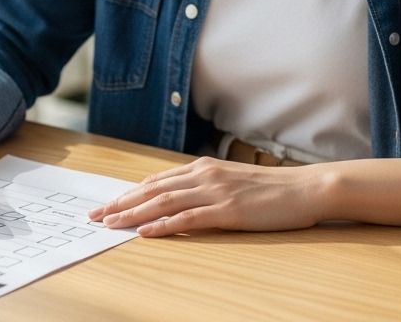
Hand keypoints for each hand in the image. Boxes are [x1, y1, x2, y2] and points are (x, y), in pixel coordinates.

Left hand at [88, 157, 332, 236]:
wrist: (306, 188)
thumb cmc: (271, 189)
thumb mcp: (231, 180)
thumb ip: (204, 185)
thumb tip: (176, 196)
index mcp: (203, 167)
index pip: (155, 180)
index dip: (128, 193)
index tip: (106, 204)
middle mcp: (204, 175)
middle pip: (151, 189)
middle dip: (120, 203)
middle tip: (95, 215)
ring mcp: (215, 192)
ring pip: (163, 202)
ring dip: (133, 214)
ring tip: (110, 223)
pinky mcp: (228, 211)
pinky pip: (188, 218)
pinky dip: (163, 225)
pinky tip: (145, 232)